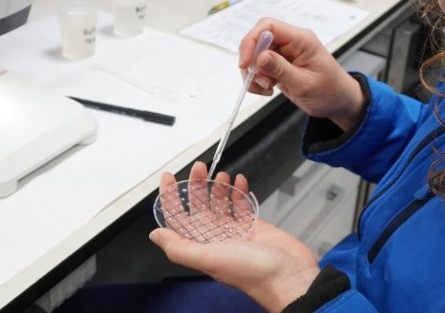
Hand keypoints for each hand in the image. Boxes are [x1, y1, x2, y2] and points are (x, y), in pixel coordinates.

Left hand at [150, 162, 320, 312]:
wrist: (288, 276)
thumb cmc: (253, 274)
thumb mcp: (209, 259)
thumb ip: (180, 247)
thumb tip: (155, 235)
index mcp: (201, 247)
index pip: (178, 219)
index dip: (171, 198)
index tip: (168, 179)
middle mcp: (216, 239)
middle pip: (198, 206)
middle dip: (196, 185)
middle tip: (198, 167)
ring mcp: (235, 232)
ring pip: (220, 202)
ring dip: (217, 186)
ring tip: (220, 173)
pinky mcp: (254, 226)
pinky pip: (241, 204)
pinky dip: (238, 190)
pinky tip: (238, 180)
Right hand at [239, 19, 363, 130]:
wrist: (339, 103)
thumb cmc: (331, 91)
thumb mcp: (305, 84)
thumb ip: (281, 69)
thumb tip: (259, 57)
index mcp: (301, 39)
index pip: (268, 26)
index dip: (252, 40)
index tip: (245, 62)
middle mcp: (291, 43)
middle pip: (258, 40)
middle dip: (251, 61)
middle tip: (257, 80)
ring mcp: (284, 54)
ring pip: (255, 55)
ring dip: (254, 73)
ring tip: (266, 88)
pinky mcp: (279, 65)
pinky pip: (259, 67)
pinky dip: (257, 80)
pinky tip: (267, 89)